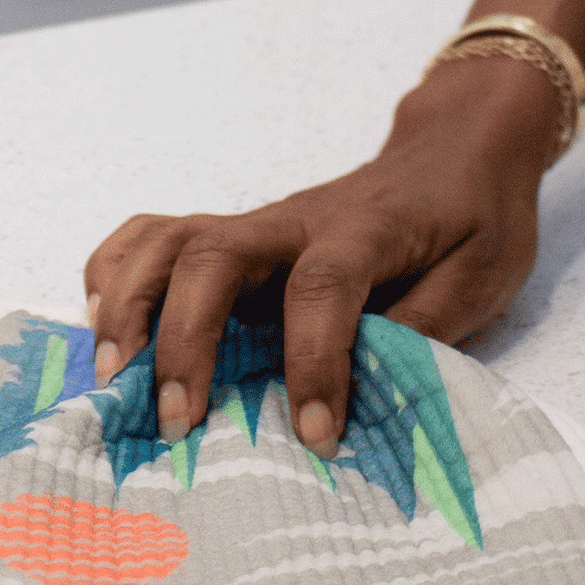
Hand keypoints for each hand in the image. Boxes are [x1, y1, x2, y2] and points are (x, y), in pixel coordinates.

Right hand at [83, 54, 559, 456]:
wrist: (451, 148)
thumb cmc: (470, 217)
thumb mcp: (481, 277)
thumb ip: (423, 329)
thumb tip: (363, 397)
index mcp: (364, 231)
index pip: (323, 287)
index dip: (313, 361)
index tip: (314, 436)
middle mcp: (292, 221)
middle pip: (211, 256)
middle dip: (182, 339)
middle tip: (172, 420)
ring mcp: (252, 222)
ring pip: (164, 240)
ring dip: (128, 305)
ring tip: (112, 375)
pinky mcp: (230, 233)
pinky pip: (152, 236)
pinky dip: (114, 273)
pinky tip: (103, 324)